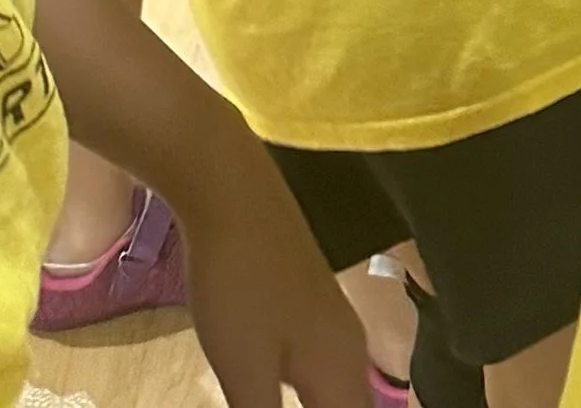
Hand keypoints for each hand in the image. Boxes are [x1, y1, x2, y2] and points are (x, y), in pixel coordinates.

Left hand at [180, 143, 369, 407]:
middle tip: (268, 407)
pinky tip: (282, 402)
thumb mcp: (245, 371)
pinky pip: (321, 376)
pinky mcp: (307, 307)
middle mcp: (348, 348)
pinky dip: (312, 402)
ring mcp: (330, 323)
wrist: (232, 193)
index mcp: (340, 370)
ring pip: (338, 397)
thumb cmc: (240, 286)